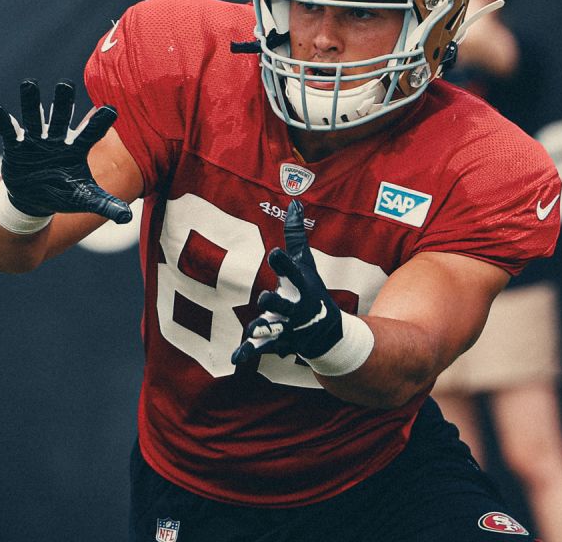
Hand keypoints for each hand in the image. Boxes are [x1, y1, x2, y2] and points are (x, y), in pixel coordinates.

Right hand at [0, 79, 132, 223]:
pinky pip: (8, 131)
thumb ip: (105, 204)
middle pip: (61, 116)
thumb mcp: (84, 199)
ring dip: (31, 102)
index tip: (110, 109)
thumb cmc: (64, 193)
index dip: (99, 122)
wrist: (34, 199)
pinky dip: (2, 121)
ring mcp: (36, 140)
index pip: (91, 133)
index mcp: (76, 149)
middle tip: (65, 85)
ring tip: (29, 84)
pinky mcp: (16, 147)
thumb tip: (126, 219)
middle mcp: (57, 139)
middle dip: (63, 101)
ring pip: (34, 117)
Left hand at [231, 200, 343, 363]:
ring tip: (252, 329)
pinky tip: (234, 359)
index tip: (273, 252)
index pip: (293, 271)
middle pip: (282, 304)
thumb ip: (297, 236)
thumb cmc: (312, 291)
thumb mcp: (307, 265)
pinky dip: (247, 354)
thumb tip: (295, 202)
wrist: (327, 333)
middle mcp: (296, 307)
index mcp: (302, 286)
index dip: (283, 263)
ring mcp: (287, 327)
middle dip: (274, 301)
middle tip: (264, 298)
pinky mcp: (278, 342)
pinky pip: (260, 348)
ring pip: (272, 328)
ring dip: (263, 328)